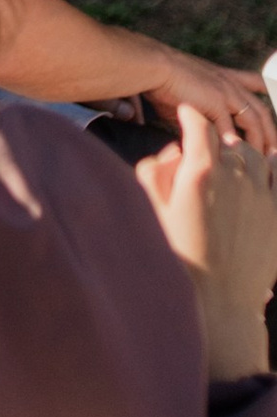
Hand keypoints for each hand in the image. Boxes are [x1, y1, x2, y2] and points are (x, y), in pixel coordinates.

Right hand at [137, 103, 276, 382]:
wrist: (219, 302)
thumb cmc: (178, 258)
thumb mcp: (151, 211)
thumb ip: (155, 172)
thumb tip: (173, 153)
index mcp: (200, 172)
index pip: (199, 126)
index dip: (190, 115)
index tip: (185, 114)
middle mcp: (234, 176)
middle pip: (226, 140)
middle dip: (212, 139)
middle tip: (202, 146)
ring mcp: (259, 194)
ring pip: (255, 154)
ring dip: (241, 151)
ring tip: (230, 156)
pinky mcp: (276, 213)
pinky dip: (272, 165)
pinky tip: (269, 163)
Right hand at [141, 55, 276, 155]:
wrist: (153, 67)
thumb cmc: (163, 83)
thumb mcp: (188, 100)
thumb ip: (200, 117)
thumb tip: (200, 137)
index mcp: (226, 79)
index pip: (258, 82)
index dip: (270, 92)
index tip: (274, 108)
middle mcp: (232, 84)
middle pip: (262, 110)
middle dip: (271, 132)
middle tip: (274, 152)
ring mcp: (227, 92)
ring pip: (254, 121)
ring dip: (259, 142)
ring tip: (261, 160)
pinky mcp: (217, 102)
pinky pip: (232, 129)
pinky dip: (236, 145)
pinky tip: (235, 159)